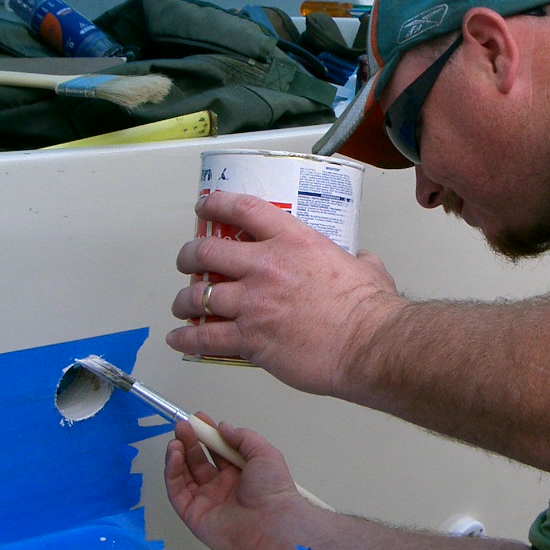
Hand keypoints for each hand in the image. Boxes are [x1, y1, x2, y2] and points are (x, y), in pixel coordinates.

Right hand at [164, 416, 305, 549]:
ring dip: (177, 455)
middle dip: (189, 442)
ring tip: (176, 440)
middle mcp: (221, 487)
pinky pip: (177, 492)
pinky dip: (172, 473)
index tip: (198, 419)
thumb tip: (223, 426)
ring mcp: (207, 501)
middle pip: (197, 461)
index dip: (206, 435)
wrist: (272, 522)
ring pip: (184, 476)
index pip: (216, 451)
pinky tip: (174, 455)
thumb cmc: (273, 490)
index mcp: (239, 473)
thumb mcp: (263, 453)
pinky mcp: (193, 515)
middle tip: (182, 426)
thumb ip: (242, 437)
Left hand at [166, 190, 403, 395]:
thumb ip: (357, 259)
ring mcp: (253, 303)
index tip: (204, 207)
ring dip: (184, 300)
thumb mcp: (366, 268)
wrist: (368, 344)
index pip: (243, 210)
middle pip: (206, 252)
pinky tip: (179, 339)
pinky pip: (204, 337)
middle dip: (189, 257)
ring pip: (199, 296)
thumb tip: (362, 260)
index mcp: (293, 241)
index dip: (216, 205)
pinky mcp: (249, 338)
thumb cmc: (369, 310)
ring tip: (182, 305)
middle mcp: (265, 266)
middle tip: (187, 262)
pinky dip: (187, 338)